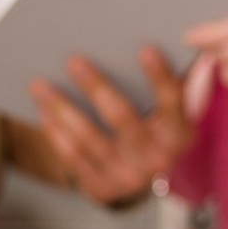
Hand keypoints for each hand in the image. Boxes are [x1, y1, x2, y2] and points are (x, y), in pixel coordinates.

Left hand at [16, 47, 194, 205]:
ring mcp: (129, 177)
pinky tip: (44, 112)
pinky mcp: (103, 188)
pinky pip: (74, 158)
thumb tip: (186, 40)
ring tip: (40, 85)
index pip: (173, 101)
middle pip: (122, 117)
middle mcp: (158, 159)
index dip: (160, 76)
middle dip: (96, 87)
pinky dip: (56, 133)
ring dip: (62, 109)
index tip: (146, 49)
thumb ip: (181, 80)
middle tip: (74, 61)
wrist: (145, 180)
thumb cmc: (158, 130)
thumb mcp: (175, 113)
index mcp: (180, 134)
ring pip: (89, 139)